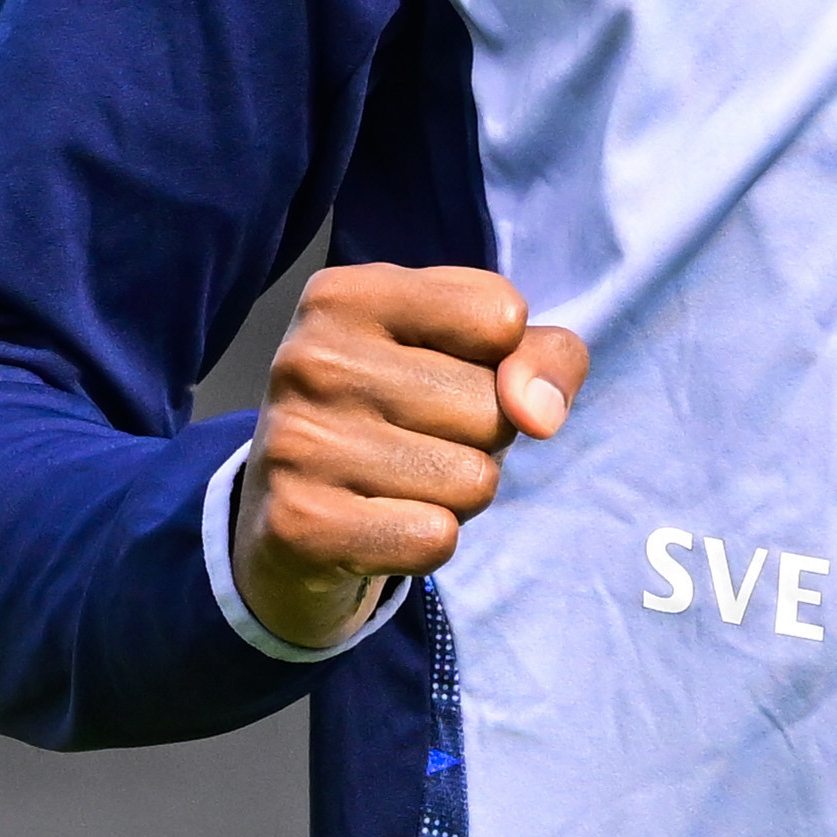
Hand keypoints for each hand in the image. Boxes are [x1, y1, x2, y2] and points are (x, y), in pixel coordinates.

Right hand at [230, 263, 588, 648]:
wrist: (292, 517)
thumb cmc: (404, 414)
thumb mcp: (475, 355)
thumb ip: (544, 356)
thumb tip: (539, 413)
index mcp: (347, 294)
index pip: (501, 317)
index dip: (503, 361)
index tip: (446, 370)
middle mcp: (310, 358)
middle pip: (493, 408)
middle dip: (482, 438)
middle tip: (416, 440)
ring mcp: (297, 441)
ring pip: (473, 480)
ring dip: (457, 495)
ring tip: (398, 480)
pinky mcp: (299, 523)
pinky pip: (436, 539)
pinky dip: (427, 542)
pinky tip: (377, 525)